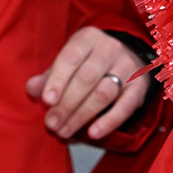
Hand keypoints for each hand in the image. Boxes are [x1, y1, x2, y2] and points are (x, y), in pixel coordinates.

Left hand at [26, 27, 150, 140]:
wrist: (126, 59)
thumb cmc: (87, 63)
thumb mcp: (68, 62)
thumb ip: (49, 76)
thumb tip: (32, 89)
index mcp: (88, 38)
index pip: (70, 58)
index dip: (57, 80)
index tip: (47, 101)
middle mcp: (110, 48)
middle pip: (87, 78)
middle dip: (67, 104)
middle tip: (52, 123)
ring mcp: (128, 67)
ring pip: (104, 93)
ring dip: (82, 116)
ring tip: (64, 131)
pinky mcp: (139, 87)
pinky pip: (125, 106)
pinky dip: (108, 122)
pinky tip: (92, 133)